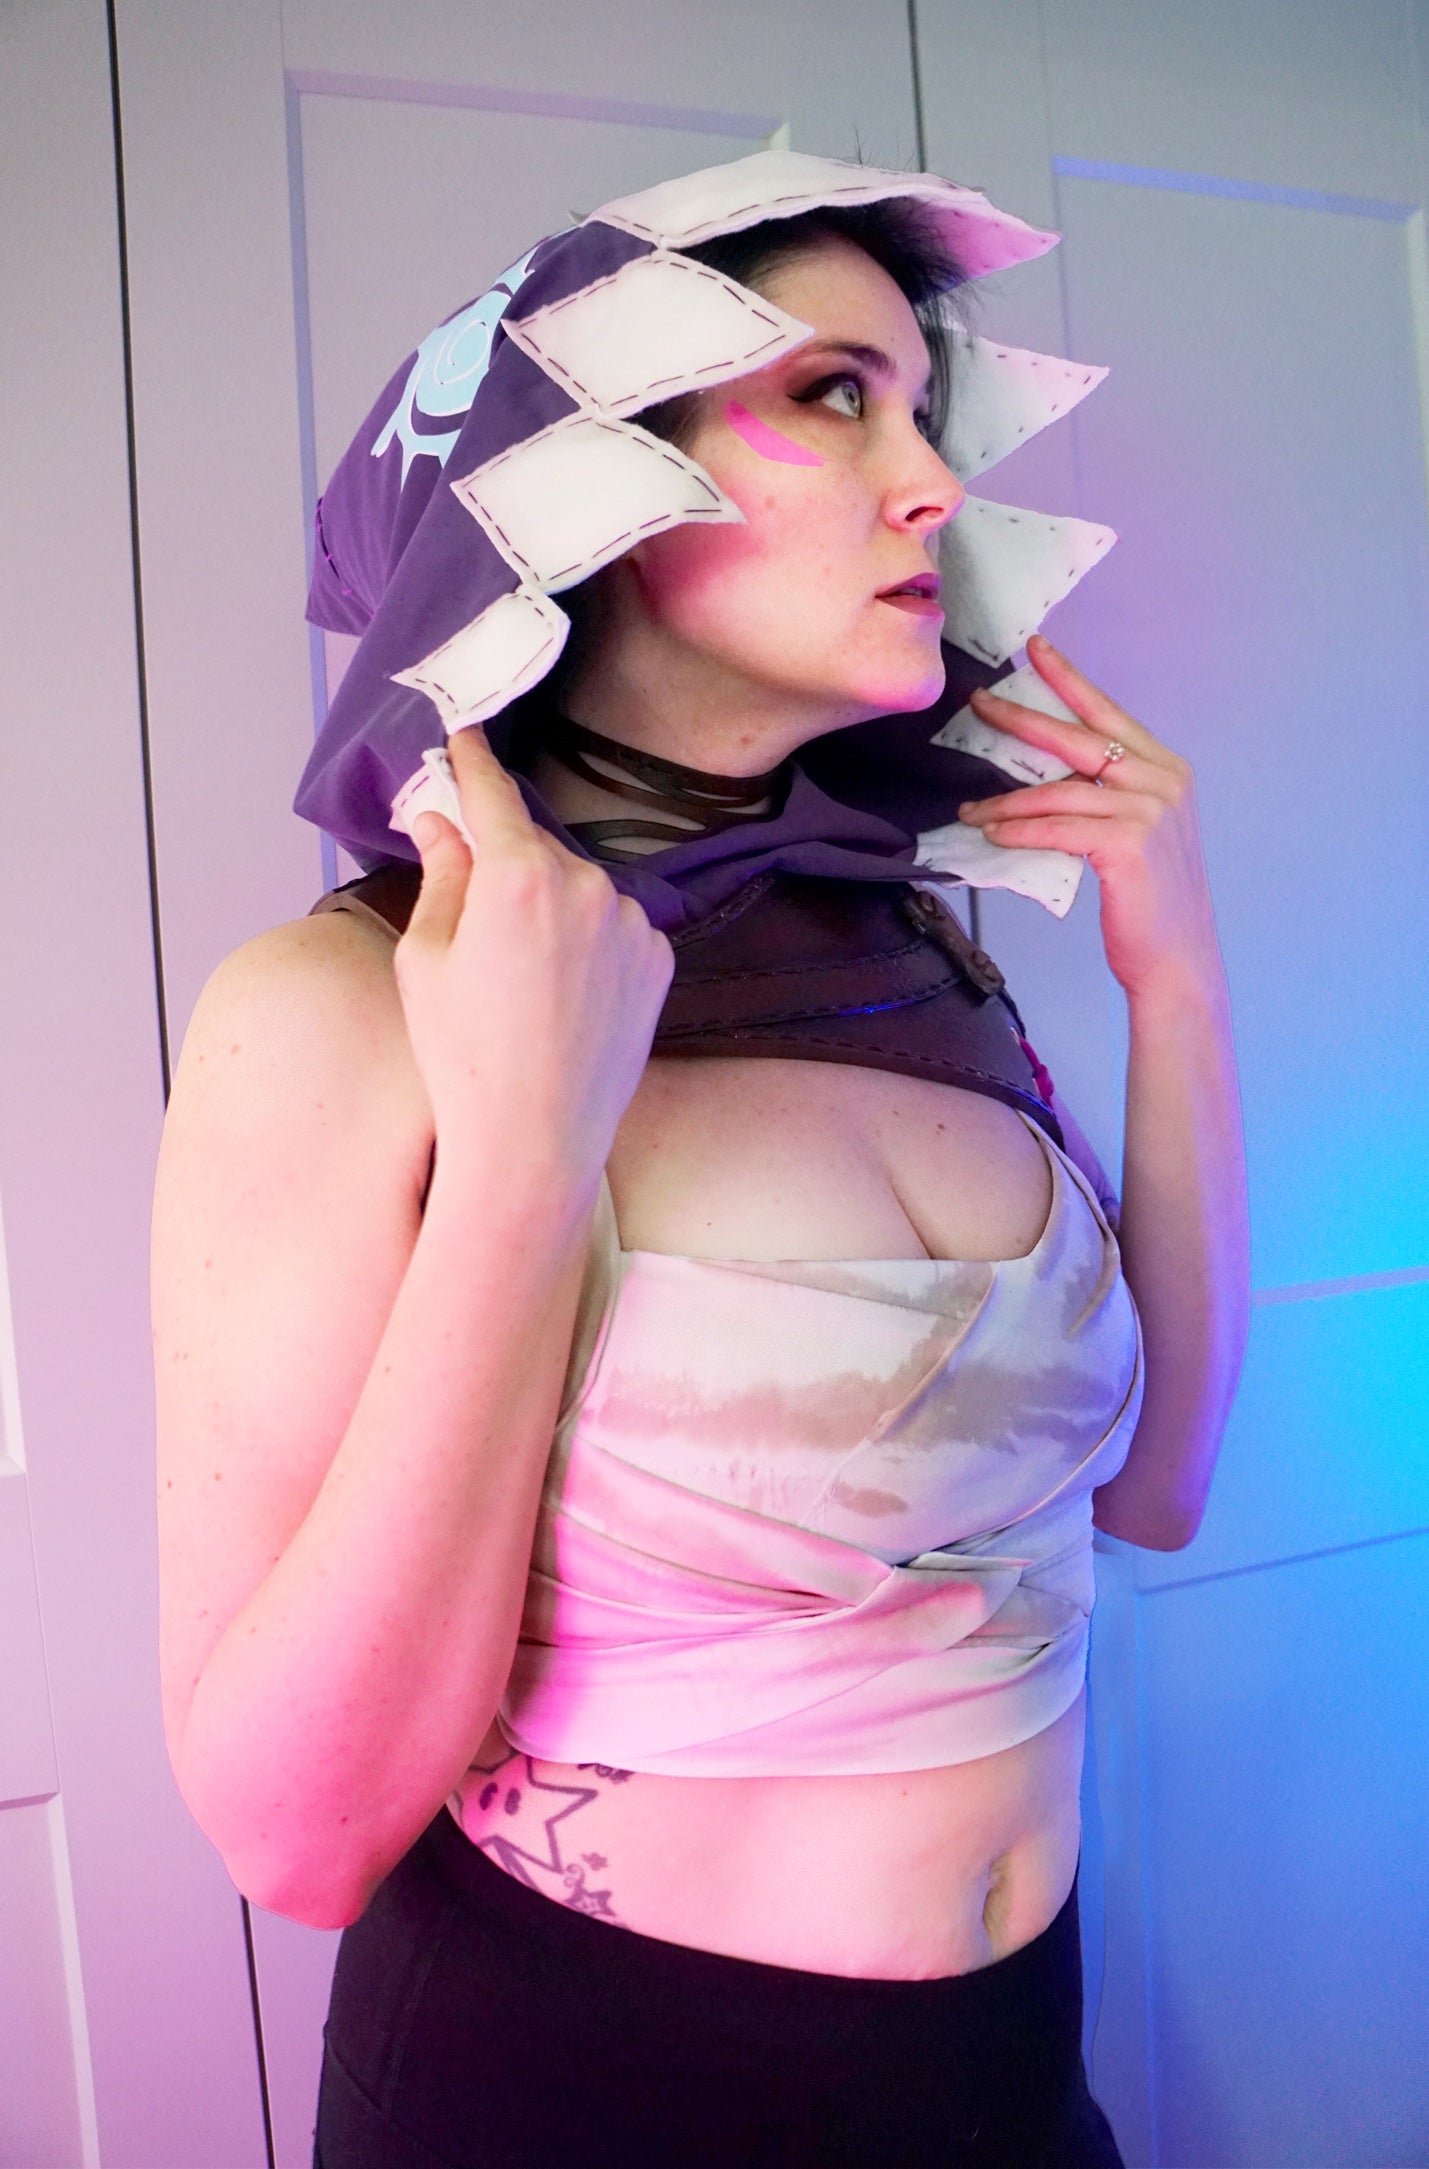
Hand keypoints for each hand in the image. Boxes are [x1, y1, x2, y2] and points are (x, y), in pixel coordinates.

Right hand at [396, 724, 674, 1183]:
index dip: (474, 763)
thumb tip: (440, 821)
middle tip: (481, 934)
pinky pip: (617, 928)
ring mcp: (633, 921)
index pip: (494, 795)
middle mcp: (588, 884)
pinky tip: (566, 998)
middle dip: (510, 869)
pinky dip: (591, 944)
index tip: (466, 734)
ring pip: (581, 890)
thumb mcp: (427, 959)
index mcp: (519, 874)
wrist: (535, 1140)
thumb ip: (442, 875)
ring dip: (554, 912)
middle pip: (539, 849)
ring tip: (525, 986)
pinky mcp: (660, 959)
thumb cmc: (464, 1056)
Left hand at [957, 634, 1221, 999]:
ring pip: (1058, 791)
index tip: (1037, 650)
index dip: (1070, 681)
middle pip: (1078, 738)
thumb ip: (1106, 800)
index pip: (1108, 715)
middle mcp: (1161, 782)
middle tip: (980, 703)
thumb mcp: (1136, 835)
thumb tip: (1050, 782)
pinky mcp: (1126, 845)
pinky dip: (1020, 828)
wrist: (1178, 959)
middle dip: (1022, 718)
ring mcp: (1147, 812)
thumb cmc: (1151, 904)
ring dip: (1006, 799)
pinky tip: (993, 831)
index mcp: (1166, 772)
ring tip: (970, 809)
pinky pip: (1056, 827)